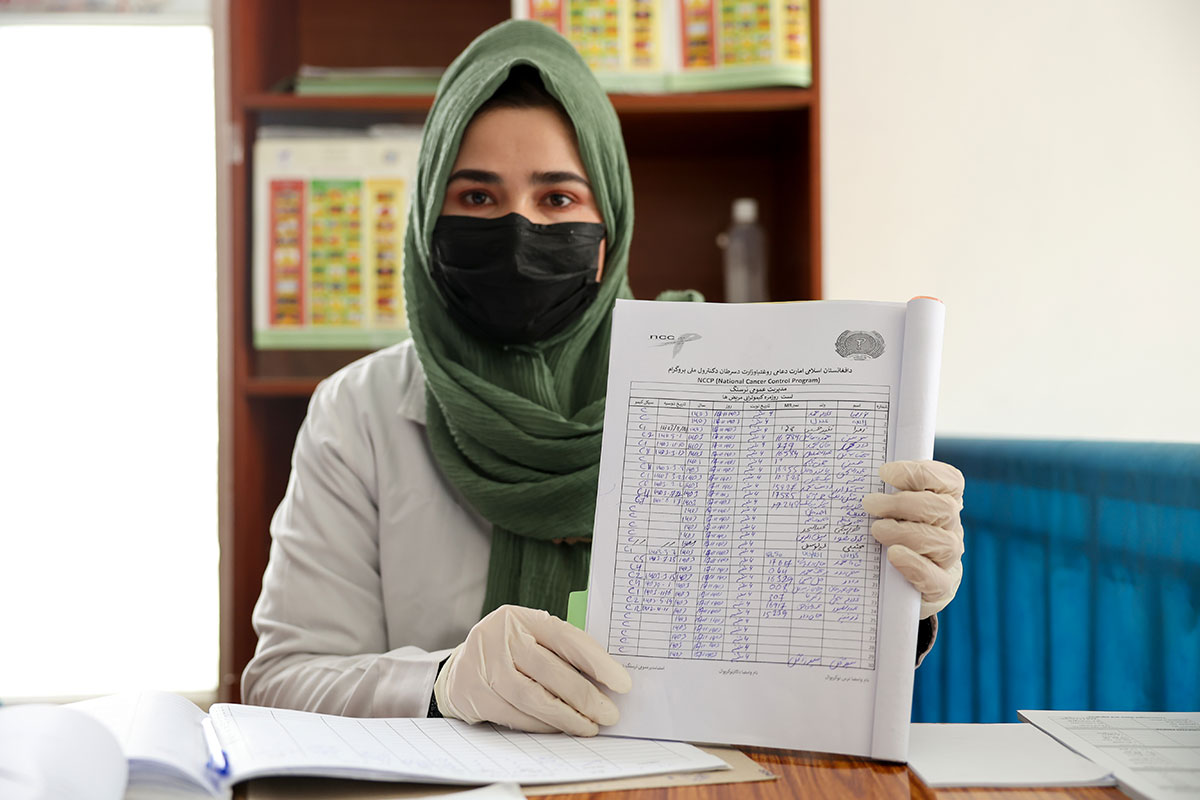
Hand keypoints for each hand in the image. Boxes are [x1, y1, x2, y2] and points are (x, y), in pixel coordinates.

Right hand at [433, 605, 631, 735]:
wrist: (458, 669)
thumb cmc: (509, 652)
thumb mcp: (530, 636)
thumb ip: (562, 649)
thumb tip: (606, 680)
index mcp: (522, 618)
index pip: (567, 638)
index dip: (598, 662)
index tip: (622, 683)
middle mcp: (501, 638)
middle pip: (551, 671)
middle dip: (586, 697)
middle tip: (610, 714)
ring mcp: (485, 666)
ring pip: (533, 698)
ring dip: (567, 717)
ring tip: (590, 727)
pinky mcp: (475, 695)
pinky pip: (516, 716)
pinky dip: (543, 725)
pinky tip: (561, 729)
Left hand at [863, 460, 964, 617]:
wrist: (898, 587)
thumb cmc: (890, 539)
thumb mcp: (888, 515)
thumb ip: (885, 498)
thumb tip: (860, 485)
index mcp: (942, 504)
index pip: (949, 481)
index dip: (921, 473)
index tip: (885, 472)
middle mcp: (950, 530)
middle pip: (944, 508)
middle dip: (904, 503)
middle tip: (869, 504)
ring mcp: (948, 560)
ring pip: (944, 543)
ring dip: (906, 532)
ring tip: (877, 530)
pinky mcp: (940, 588)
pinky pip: (936, 578)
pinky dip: (914, 564)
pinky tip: (893, 555)